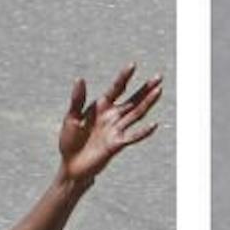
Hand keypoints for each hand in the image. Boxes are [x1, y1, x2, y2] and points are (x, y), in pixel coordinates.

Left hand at [59, 65, 162, 182]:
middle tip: (159, 77)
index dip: (124, 77)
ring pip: (136, 114)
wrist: (71, 165)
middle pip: (133, 99)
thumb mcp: (71, 117)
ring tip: (159, 91)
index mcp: (102, 107)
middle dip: (145, 88)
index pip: (116, 88)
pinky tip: (153, 124)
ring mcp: (116, 130)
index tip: (133, 65)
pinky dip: (143, 132)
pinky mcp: (116, 144)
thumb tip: (80, 78)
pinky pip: (132, 137)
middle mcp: (112, 116)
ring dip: (148, 103)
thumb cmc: (70, 141)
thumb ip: (77, 99)